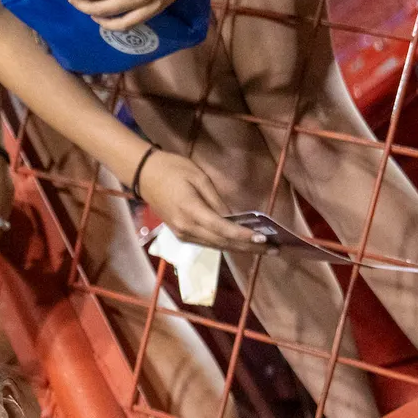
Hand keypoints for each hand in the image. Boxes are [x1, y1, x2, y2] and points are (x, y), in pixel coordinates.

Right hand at [134, 152, 273, 251]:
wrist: (144, 175)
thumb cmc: (173, 169)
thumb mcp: (199, 178)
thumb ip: (217, 200)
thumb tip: (234, 217)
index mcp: (191, 211)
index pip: (222, 229)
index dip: (244, 236)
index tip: (264, 238)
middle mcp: (186, 229)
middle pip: (222, 243)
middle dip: (249, 247)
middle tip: (272, 248)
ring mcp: (183, 234)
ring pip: (216, 246)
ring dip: (240, 248)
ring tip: (262, 248)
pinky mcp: (181, 235)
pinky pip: (208, 243)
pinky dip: (226, 243)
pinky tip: (241, 243)